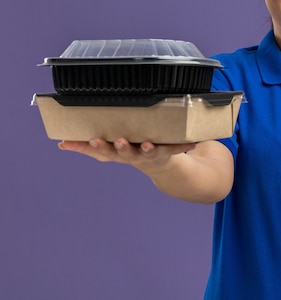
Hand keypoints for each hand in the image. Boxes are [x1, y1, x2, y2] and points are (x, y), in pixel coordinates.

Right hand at [58, 137, 195, 172]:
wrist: (163, 167)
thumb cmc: (131, 151)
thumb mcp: (109, 151)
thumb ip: (85, 147)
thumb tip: (61, 143)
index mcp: (119, 153)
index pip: (104, 151)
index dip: (98, 147)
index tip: (93, 140)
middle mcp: (134, 155)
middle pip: (125, 153)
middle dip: (120, 148)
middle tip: (118, 141)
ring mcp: (152, 154)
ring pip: (149, 152)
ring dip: (147, 149)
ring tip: (146, 144)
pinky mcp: (169, 151)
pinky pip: (177, 148)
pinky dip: (185, 145)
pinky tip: (193, 143)